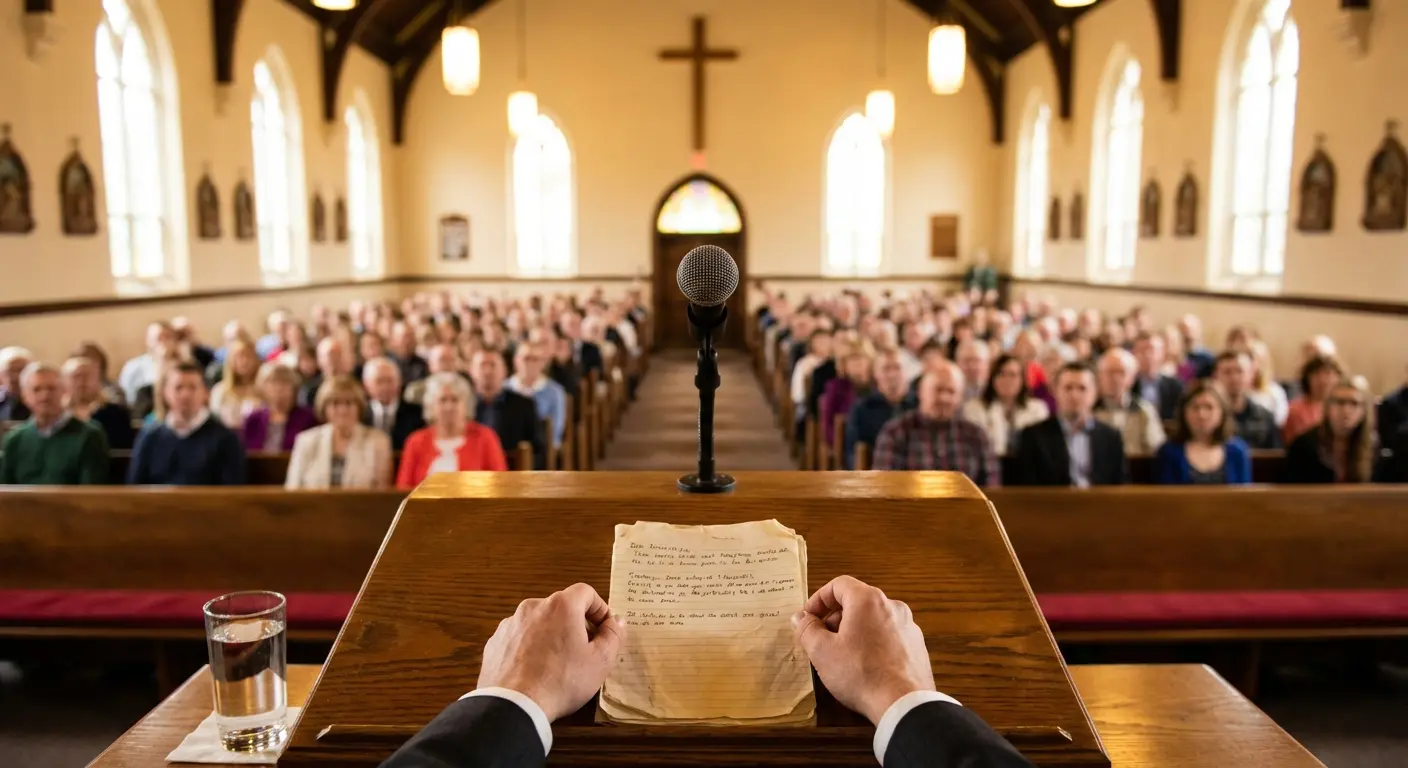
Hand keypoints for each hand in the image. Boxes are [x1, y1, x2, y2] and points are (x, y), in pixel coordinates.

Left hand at [478, 583, 625, 720]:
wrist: (513, 706)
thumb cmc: (562, 681)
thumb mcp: (600, 661)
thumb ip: (613, 636)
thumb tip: (616, 621)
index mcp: (561, 605)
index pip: (586, 592)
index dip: (599, 609)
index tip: (604, 630)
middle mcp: (533, 607)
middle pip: (561, 607)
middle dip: (576, 624)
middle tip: (584, 650)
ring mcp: (510, 623)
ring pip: (539, 622)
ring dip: (551, 635)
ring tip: (557, 664)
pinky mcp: (495, 642)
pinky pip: (519, 637)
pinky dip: (529, 647)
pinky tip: (534, 670)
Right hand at [791, 575, 934, 724]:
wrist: (904, 704)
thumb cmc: (860, 673)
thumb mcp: (822, 651)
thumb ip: (807, 629)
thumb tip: (801, 617)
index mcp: (868, 600)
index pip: (838, 584)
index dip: (818, 599)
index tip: (808, 619)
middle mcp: (892, 606)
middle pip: (857, 601)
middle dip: (835, 617)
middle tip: (821, 640)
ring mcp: (908, 626)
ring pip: (873, 619)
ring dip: (853, 631)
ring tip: (842, 656)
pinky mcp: (917, 646)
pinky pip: (889, 635)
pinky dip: (873, 643)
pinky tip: (865, 667)